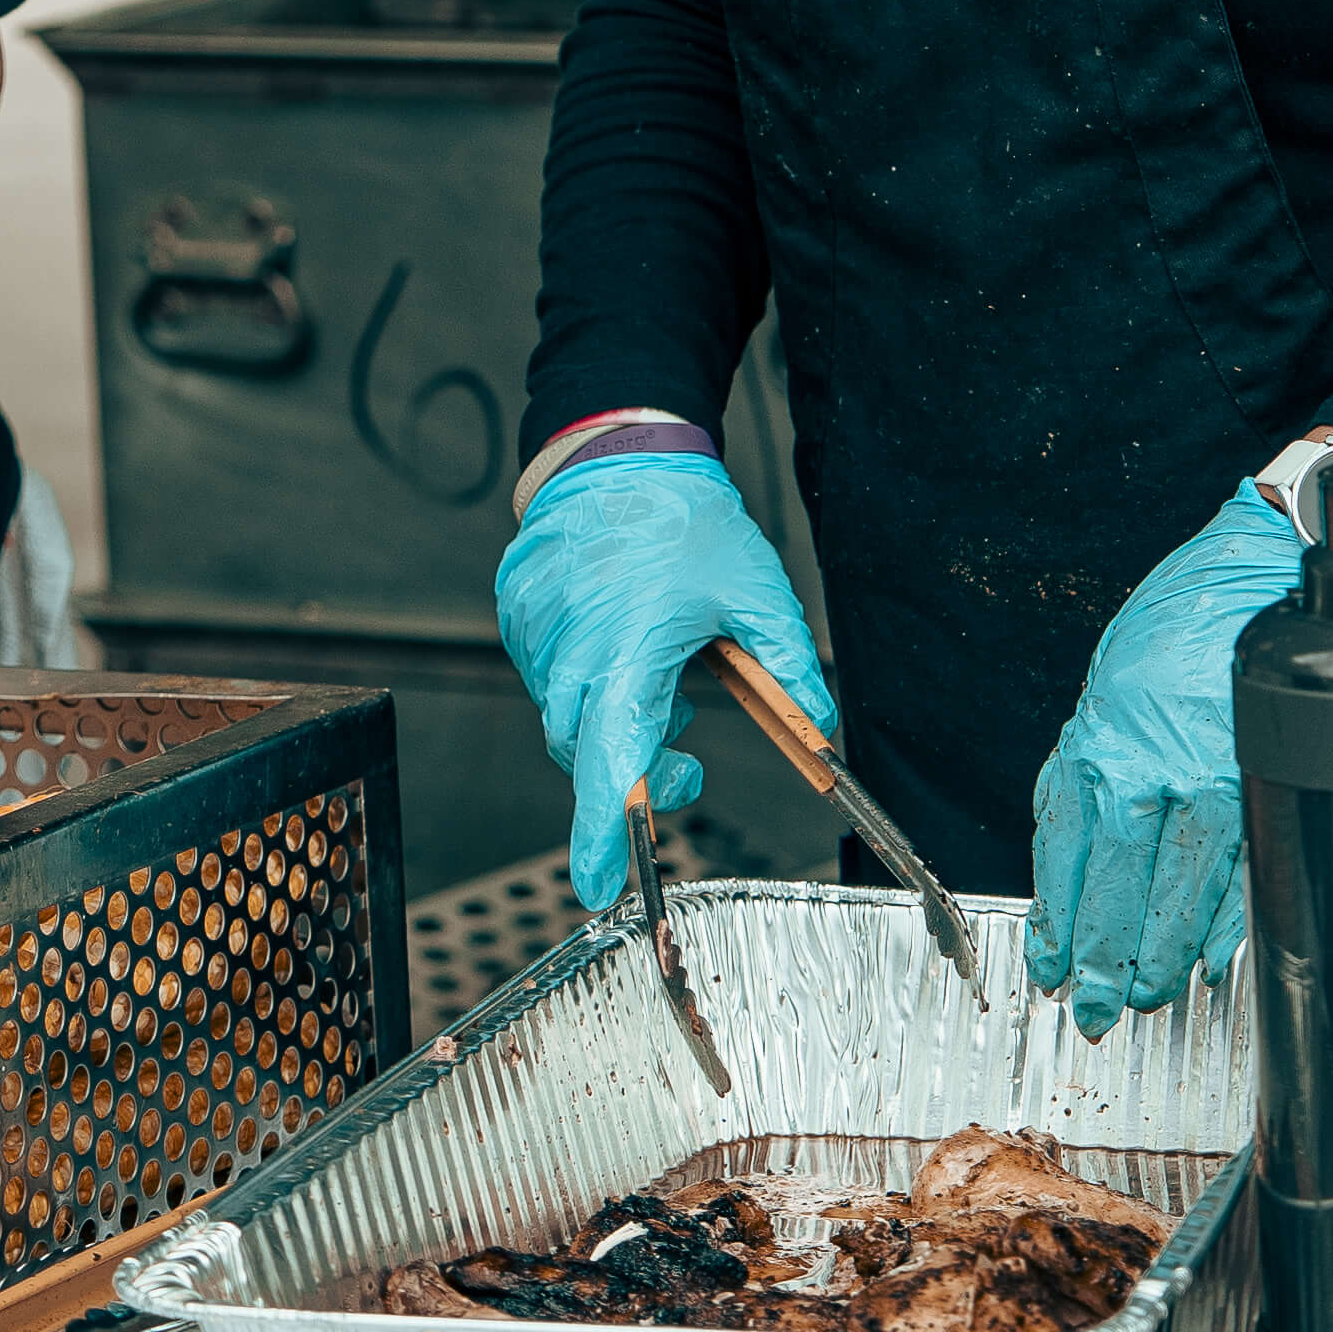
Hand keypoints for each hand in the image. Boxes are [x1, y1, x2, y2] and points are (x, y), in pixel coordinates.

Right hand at [491, 447, 833, 912]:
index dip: (605, 830)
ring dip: (610, 716)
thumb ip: (786, 668)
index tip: (601, 884)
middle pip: (588, 751)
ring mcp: (534, 628)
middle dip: (636, 769)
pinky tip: (618, 639)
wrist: (619, 447)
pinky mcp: (516, 612)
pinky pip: (545, 673)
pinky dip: (581, 677)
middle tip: (689, 756)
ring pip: (565, 715)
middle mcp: (569, 644)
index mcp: (629, 647)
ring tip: (658, 671)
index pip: (611, 760)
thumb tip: (816, 729)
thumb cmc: (685, 514)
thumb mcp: (757, 589)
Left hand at [1028, 485, 1301, 1031]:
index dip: (1059, 929)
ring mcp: (1210, 781)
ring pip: (1180, 897)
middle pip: (1120, 894)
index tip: (1052, 970)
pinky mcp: (1263, 784)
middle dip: (1105, 966)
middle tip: (1096, 1011)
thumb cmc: (1175, 630)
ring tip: (1150, 996)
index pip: (1068, 864)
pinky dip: (1226, 924)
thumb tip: (1076, 876)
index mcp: (1097, 749)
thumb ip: (1087, 781)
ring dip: (1164, 959)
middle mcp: (1147, 769)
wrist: (1251, 575)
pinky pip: (1241, 874)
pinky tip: (1213, 958)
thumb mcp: (1102, 699)